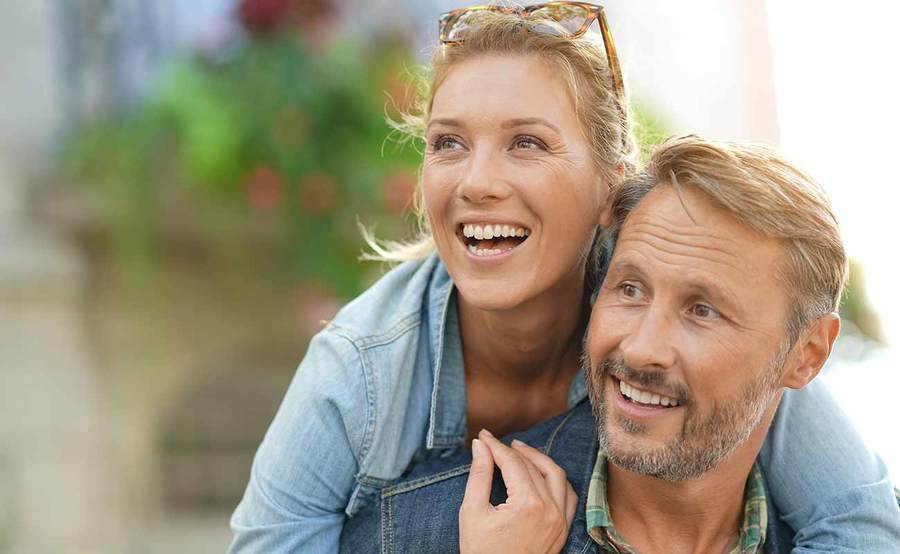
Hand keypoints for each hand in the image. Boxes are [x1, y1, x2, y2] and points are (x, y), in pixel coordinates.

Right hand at [458, 430, 577, 553]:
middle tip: (495, 443)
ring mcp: (560, 520)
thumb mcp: (472, 511)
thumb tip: (480, 445)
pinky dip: (556, 479)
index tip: (482, 436)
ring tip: (519, 451)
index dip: (495, 446)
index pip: (512, 462)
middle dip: (513, 450)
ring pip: (556, 475)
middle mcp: (550, 509)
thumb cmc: (481, 552)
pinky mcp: (563, 530)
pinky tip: (541, 474)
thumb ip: (479, 475)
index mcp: (527, 504)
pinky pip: (569, 495)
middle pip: (533, 465)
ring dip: (538, 459)